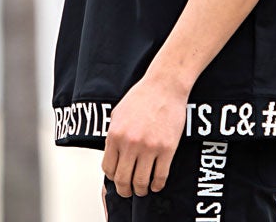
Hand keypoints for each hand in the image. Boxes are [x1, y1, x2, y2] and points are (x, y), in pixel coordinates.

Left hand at [101, 74, 188, 197]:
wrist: (165, 85)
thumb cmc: (143, 95)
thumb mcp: (118, 113)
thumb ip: (113, 135)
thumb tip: (112, 155)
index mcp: (115, 134)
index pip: (108, 168)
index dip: (113, 177)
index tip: (118, 178)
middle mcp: (130, 143)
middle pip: (123, 180)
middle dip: (125, 190)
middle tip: (128, 191)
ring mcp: (149, 147)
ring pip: (141, 182)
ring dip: (141, 190)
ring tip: (143, 189)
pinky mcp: (167, 148)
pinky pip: (160, 177)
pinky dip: (157, 185)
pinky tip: (156, 184)